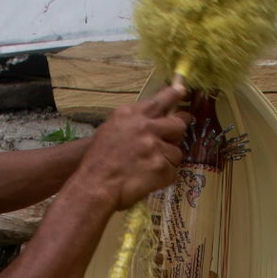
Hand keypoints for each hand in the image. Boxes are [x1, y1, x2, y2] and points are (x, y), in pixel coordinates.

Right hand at [76, 83, 188, 210]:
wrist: (94, 186)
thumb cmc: (98, 162)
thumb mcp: (110, 130)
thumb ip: (132, 122)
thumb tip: (152, 120)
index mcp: (130, 114)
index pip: (160, 100)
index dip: (174, 95)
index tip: (182, 91)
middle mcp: (144, 126)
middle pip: (178, 124)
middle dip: (177, 133)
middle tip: (171, 140)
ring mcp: (154, 146)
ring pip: (176, 152)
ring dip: (167, 161)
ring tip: (148, 169)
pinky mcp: (161, 165)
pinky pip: (172, 171)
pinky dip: (164, 178)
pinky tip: (148, 180)